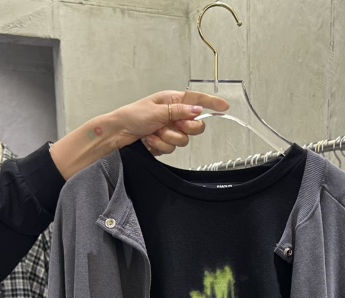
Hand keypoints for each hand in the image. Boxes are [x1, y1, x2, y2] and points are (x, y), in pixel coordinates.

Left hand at [112, 90, 228, 155]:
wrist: (119, 133)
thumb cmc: (133, 115)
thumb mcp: (157, 110)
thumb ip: (179, 111)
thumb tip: (198, 110)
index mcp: (173, 101)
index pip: (197, 101)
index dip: (212, 103)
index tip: (224, 106)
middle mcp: (174, 115)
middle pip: (196, 126)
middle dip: (185, 128)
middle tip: (173, 125)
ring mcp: (170, 130)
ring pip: (183, 140)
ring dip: (167, 139)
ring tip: (153, 133)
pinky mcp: (165, 143)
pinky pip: (172, 149)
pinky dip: (160, 146)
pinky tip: (150, 140)